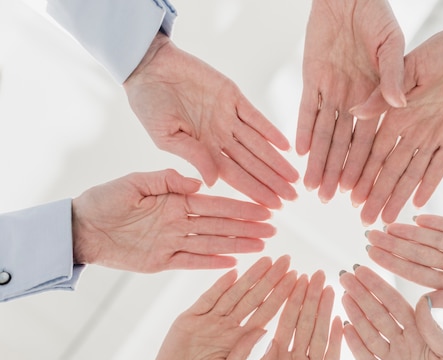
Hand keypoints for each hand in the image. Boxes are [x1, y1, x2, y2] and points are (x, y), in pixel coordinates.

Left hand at [72, 169, 276, 270]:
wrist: (80, 228)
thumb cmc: (103, 200)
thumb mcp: (134, 183)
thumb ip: (166, 180)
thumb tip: (198, 182)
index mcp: (175, 200)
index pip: (215, 203)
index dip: (240, 207)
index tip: (263, 208)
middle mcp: (179, 221)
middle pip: (220, 225)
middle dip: (247, 227)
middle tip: (273, 229)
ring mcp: (172, 242)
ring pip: (212, 244)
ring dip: (237, 245)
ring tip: (262, 246)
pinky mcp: (161, 261)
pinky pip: (192, 262)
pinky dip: (212, 263)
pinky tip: (233, 263)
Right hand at [124, 33, 298, 208]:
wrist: (148, 67)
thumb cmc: (148, 104)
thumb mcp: (165, 136)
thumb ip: (192, 156)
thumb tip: (213, 183)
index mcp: (203, 150)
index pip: (234, 175)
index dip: (254, 191)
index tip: (273, 207)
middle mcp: (220, 136)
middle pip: (252, 164)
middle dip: (272, 181)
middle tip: (292, 197)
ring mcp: (228, 117)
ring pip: (258, 144)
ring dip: (276, 161)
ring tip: (293, 177)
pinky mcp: (233, 95)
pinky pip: (256, 116)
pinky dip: (271, 130)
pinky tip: (286, 146)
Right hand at [143, 255, 296, 359]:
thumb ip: (242, 355)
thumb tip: (264, 331)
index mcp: (239, 340)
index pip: (265, 313)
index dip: (280, 297)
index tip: (296, 281)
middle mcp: (227, 326)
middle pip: (253, 298)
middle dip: (270, 280)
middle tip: (287, 261)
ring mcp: (209, 320)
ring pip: (234, 294)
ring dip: (250, 277)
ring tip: (266, 260)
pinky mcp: (189, 318)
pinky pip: (207, 298)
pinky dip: (220, 285)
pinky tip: (234, 272)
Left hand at [297, 0, 404, 201]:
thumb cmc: (377, 17)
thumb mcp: (391, 44)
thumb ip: (395, 73)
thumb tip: (398, 104)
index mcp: (375, 98)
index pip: (369, 140)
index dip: (364, 167)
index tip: (360, 193)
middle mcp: (352, 100)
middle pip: (344, 144)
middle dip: (338, 173)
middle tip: (331, 200)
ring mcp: (330, 91)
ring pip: (323, 133)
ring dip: (319, 160)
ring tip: (314, 186)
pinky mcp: (311, 78)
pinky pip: (306, 109)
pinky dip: (303, 129)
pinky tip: (300, 153)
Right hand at [351, 21, 442, 223]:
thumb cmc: (440, 51)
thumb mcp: (408, 69)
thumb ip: (383, 94)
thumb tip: (354, 114)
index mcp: (396, 115)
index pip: (374, 152)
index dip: (362, 175)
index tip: (350, 195)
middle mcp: (412, 130)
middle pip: (391, 170)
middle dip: (377, 195)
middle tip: (365, 220)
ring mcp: (434, 136)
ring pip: (412, 173)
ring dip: (399, 196)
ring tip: (387, 219)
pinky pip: (441, 166)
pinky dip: (430, 184)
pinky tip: (418, 203)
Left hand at [366, 215, 442, 320]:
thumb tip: (424, 300)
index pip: (415, 272)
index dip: (393, 263)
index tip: (372, 256)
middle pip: (418, 252)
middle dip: (394, 244)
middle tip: (369, 234)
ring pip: (433, 238)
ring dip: (411, 232)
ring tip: (389, 225)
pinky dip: (440, 222)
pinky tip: (419, 218)